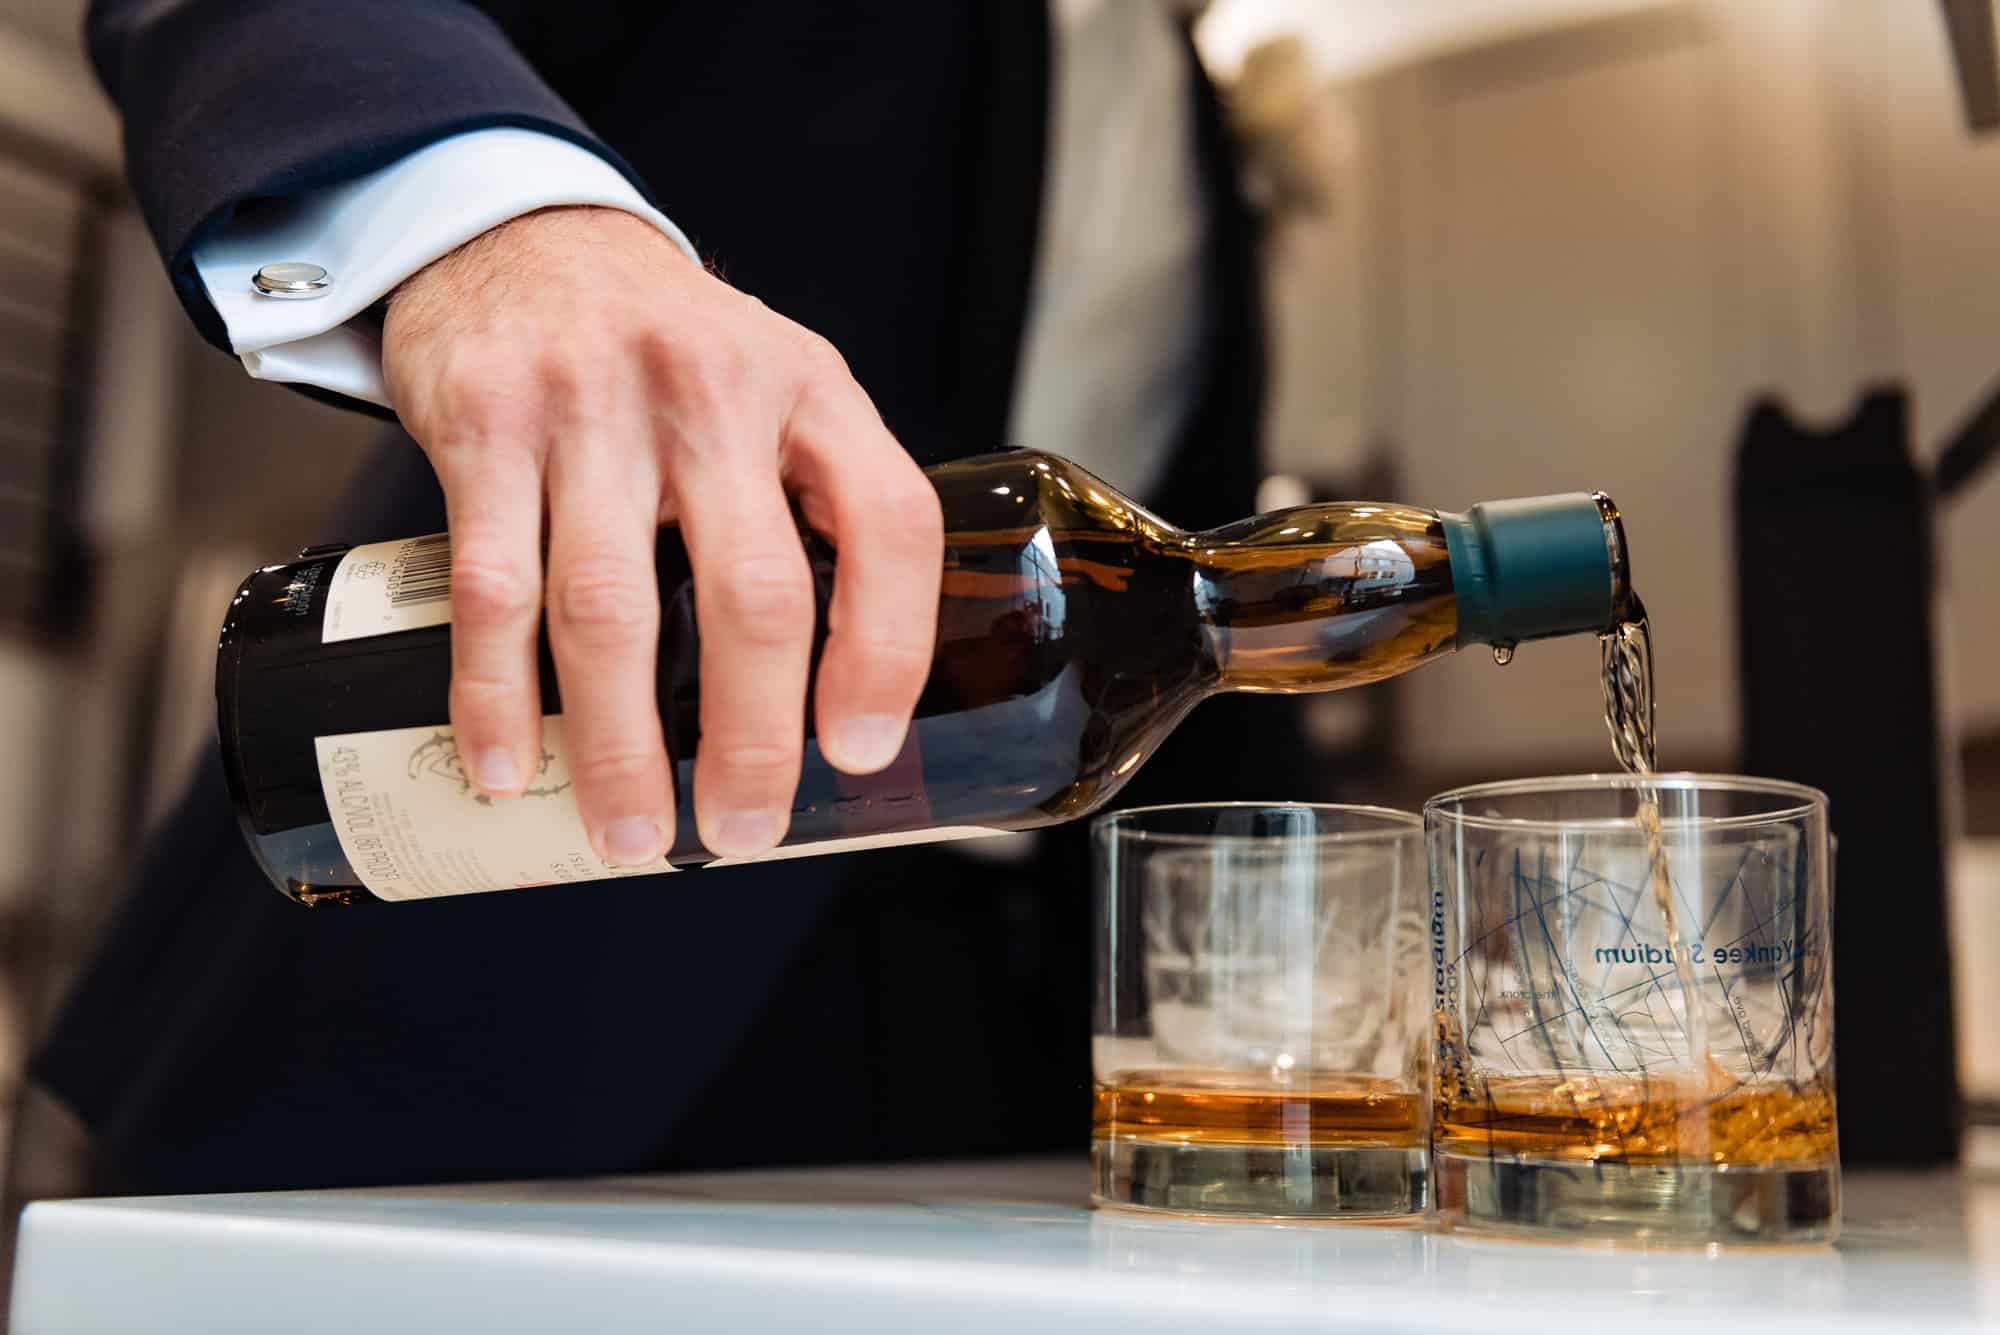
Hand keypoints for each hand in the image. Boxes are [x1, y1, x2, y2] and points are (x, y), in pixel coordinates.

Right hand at [383, 205, 942, 862]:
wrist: (522, 239)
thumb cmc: (671, 356)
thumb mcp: (778, 390)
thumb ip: (818, 507)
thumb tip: (837, 701)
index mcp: (812, 389)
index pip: (888, 524)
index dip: (885, 651)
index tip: (859, 751)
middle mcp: (713, 390)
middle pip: (753, 594)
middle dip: (750, 738)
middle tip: (741, 831)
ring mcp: (592, 403)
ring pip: (613, 609)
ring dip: (619, 746)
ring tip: (628, 834)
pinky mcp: (483, 421)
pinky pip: (492, 585)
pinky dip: (496, 692)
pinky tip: (505, 762)